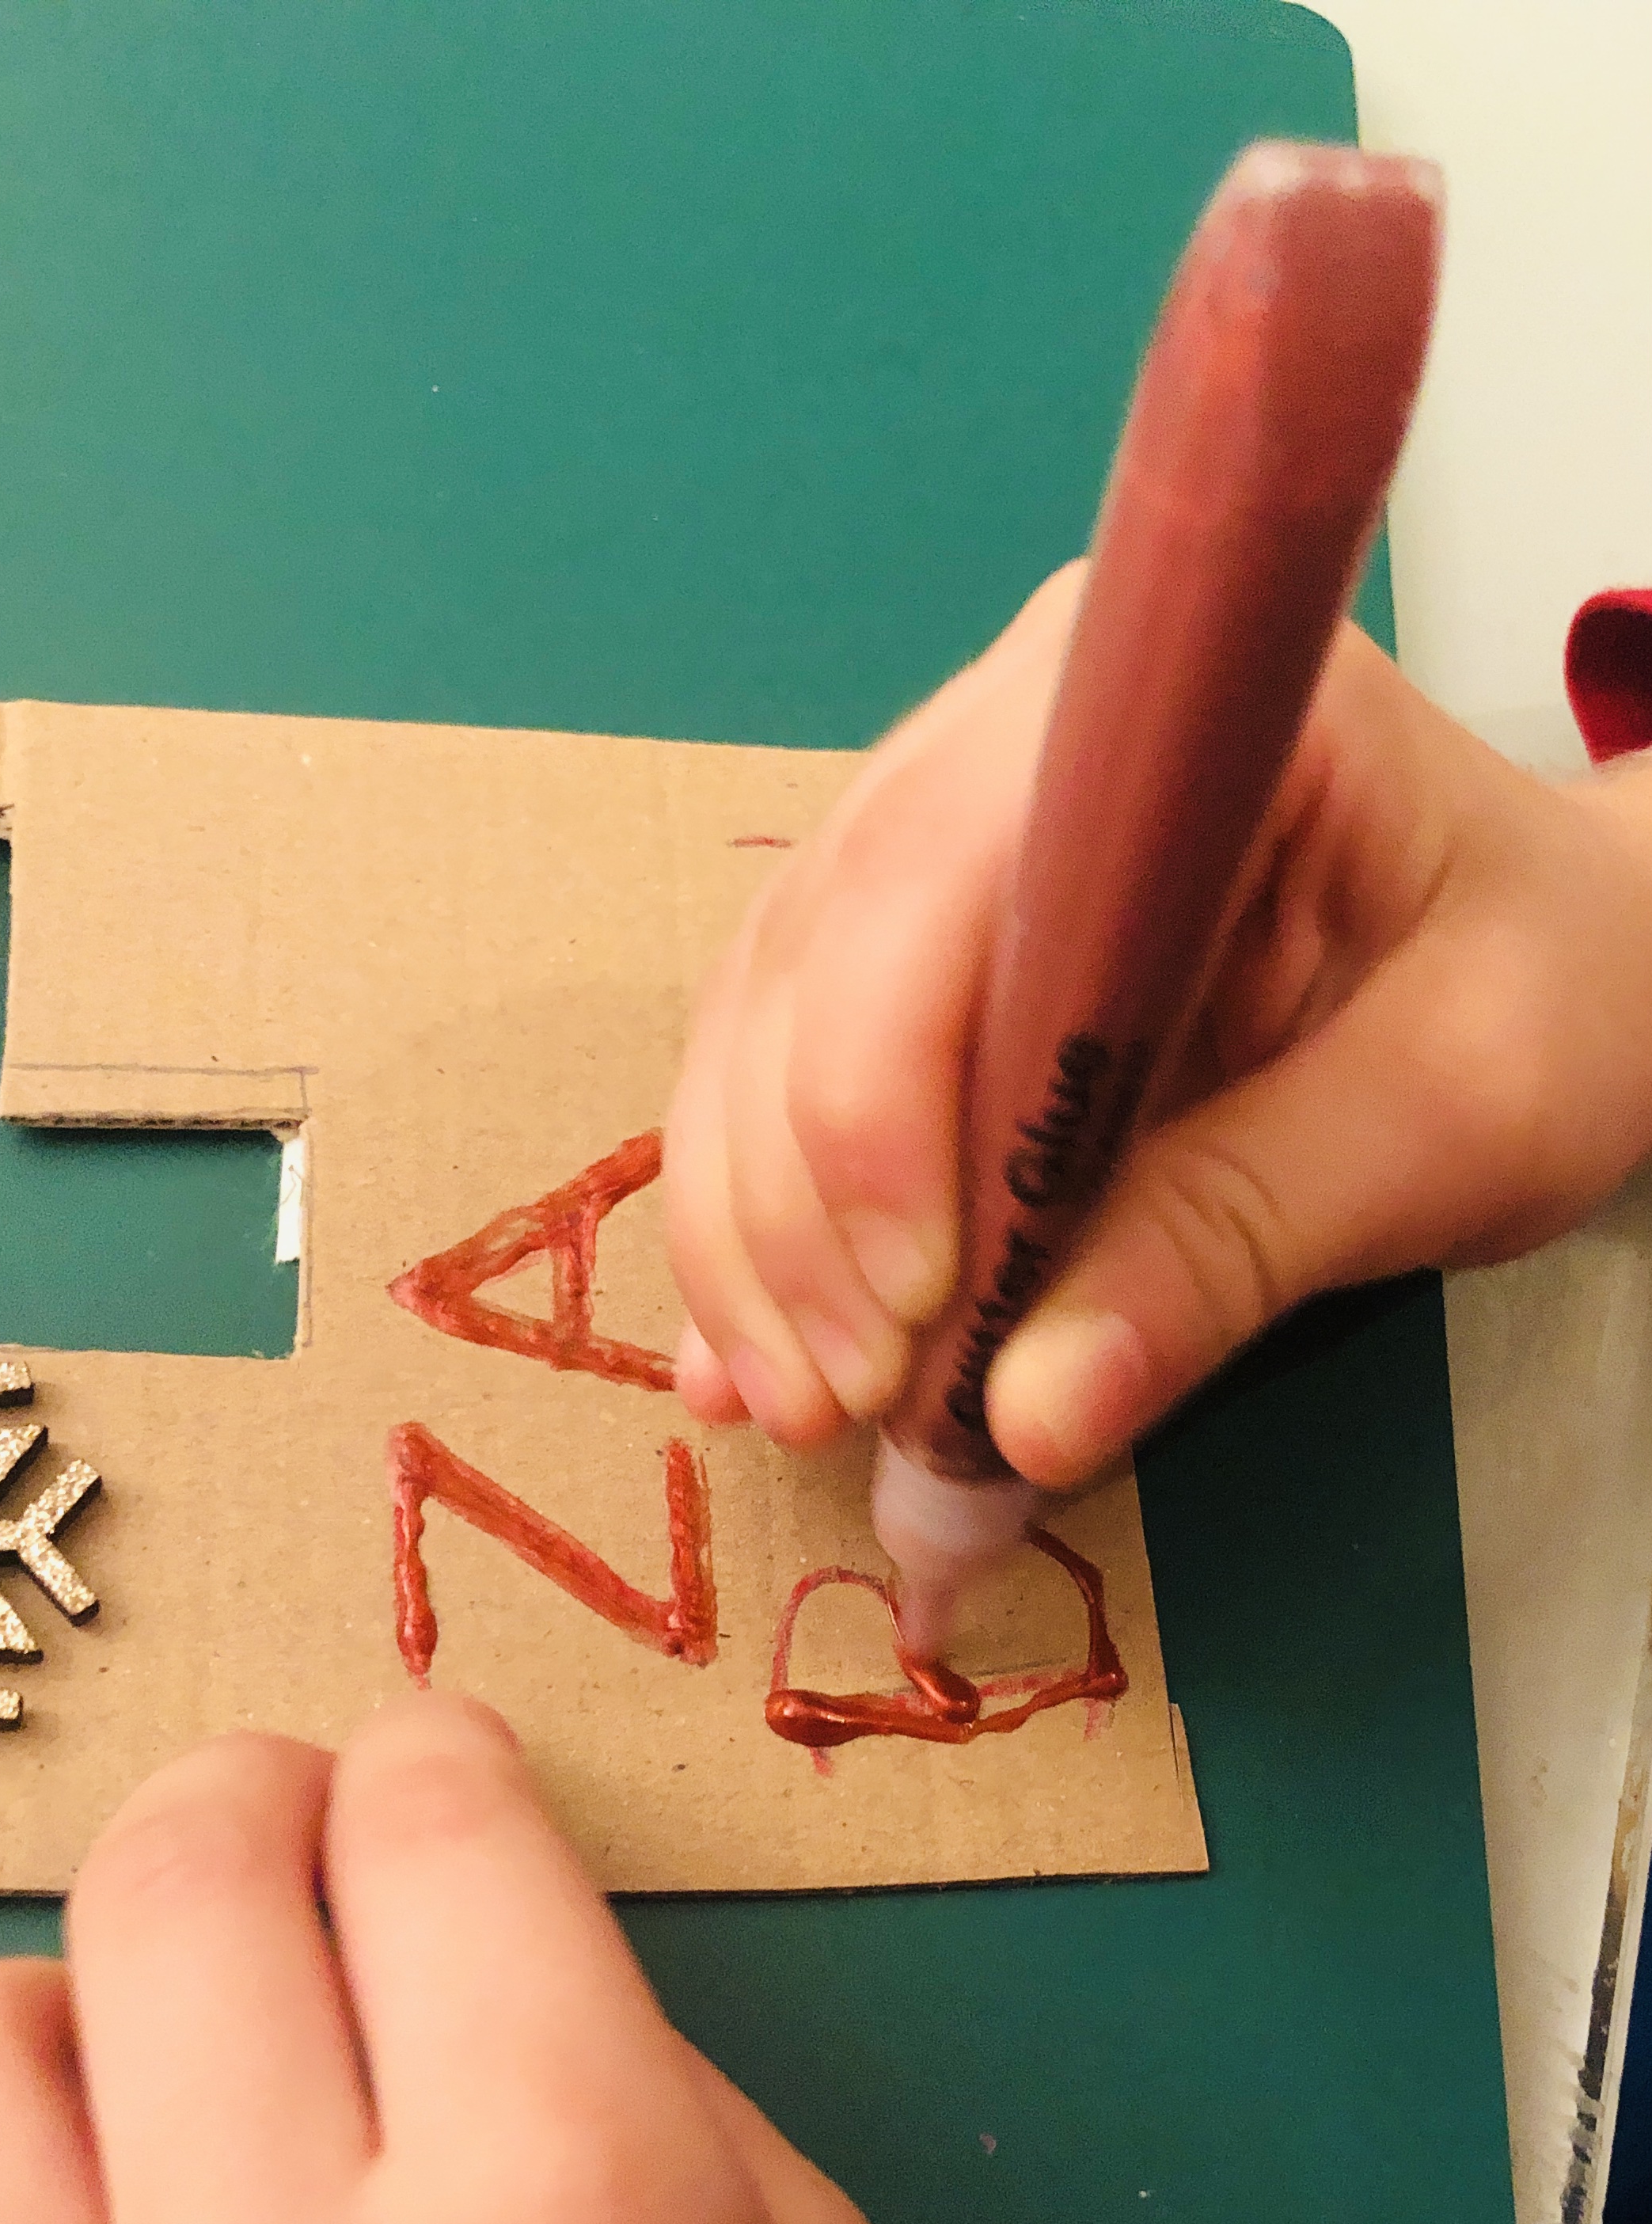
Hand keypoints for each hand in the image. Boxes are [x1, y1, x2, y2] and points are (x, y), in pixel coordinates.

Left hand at [0, 1702, 1114, 2223]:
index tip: (434, 1788)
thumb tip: (453, 1922)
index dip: (438, 1765)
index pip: (429, 1828)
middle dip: (250, 1809)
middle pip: (173, 1884)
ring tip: (134, 2085)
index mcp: (574, 2215)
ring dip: (49, 2017)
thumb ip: (642, 2077)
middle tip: (291, 1851)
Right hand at [665, 563, 1651, 1485]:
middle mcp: (1013, 737)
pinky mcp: (917, 942)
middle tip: (852, 1404)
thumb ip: (1237, 1246)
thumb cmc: (1546, 994)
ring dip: (756, 1234)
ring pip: (764, 1019)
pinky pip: (781, 1069)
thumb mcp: (1448, 1122)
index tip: (921, 1305)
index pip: (939, 880)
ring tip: (801, 1407)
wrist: (1568, 962)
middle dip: (804, 1205)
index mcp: (1171, 711)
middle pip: (820, 956)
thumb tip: (1026, 1420)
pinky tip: (747, 1359)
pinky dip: (760, 1226)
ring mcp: (945, 831)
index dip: (879, 1097)